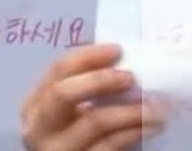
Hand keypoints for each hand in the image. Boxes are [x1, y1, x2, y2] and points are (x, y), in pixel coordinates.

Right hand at [19, 44, 163, 150]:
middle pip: (64, 94)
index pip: (56, 71)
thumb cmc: (76, 137)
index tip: (117, 50)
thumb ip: (83, 91)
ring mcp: (58, 149)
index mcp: (34, 105)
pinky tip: (151, 126)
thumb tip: (117, 59)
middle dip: (99, 80)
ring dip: (130, 110)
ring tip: (156, 106)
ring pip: (93, 121)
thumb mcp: (69, 113)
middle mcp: (39, 126)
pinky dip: (133, 132)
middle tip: (131, 77)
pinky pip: (110, 145)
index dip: (86, 57)